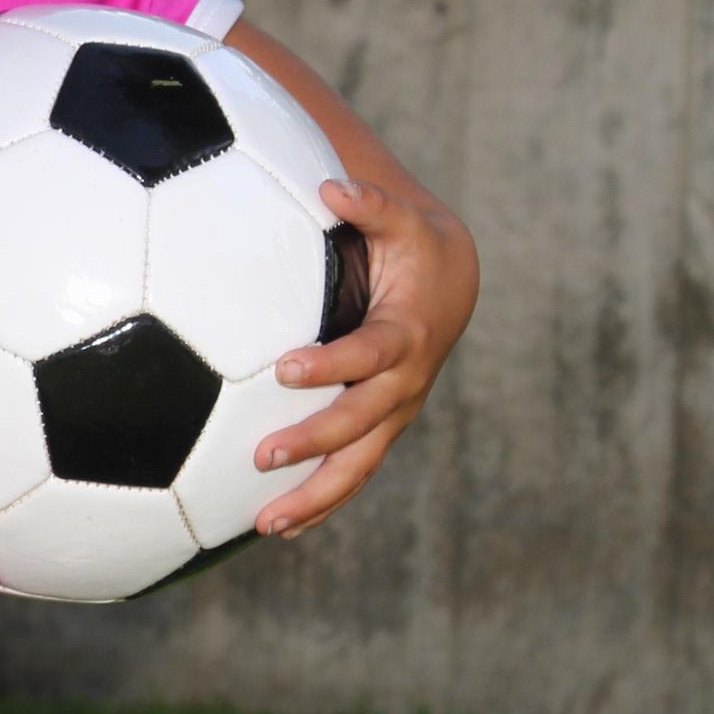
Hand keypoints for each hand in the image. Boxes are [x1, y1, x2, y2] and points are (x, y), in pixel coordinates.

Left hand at [252, 175, 478, 538]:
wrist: (452, 283)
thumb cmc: (415, 245)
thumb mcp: (401, 218)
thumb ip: (369, 202)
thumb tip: (333, 186)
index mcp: (405, 335)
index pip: (368, 357)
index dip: (331, 365)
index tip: (284, 369)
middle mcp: (403, 384)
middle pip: (360, 425)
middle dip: (313, 443)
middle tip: (261, 456)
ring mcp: (394, 412)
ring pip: (358, 467)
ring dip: (314, 497)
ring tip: (266, 525)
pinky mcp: (381, 428)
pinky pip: (353, 472)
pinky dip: (322, 502)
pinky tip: (282, 526)